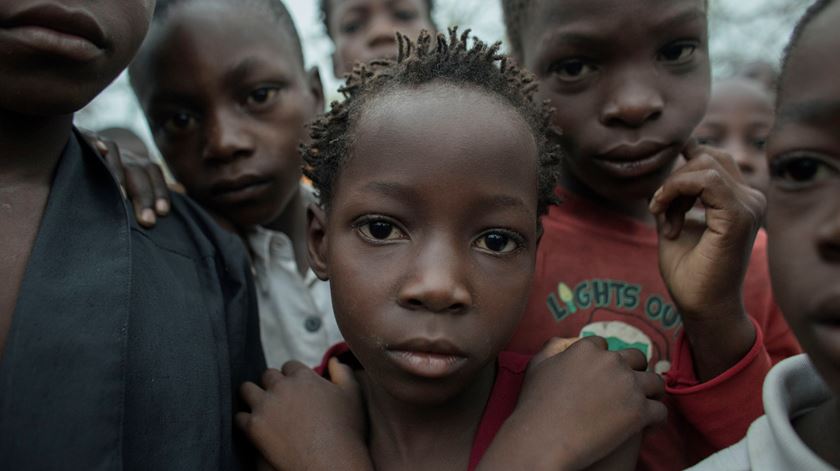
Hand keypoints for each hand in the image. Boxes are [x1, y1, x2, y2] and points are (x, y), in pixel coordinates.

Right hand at [82, 131, 169, 227]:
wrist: (90, 145)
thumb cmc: (117, 174)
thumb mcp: (136, 180)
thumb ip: (155, 186)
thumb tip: (182, 190)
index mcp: (138, 164)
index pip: (154, 173)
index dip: (160, 192)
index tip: (163, 213)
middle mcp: (123, 153)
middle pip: (137, 170)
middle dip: (144, 195)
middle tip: (147, 221)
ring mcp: (102, 144)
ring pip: (114, 151)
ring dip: (118, 172)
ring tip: (121, 196)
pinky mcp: (82, 138)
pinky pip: (88, 137)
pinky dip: (94, 142)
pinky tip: (99, 151)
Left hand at [237, 360, 372, 470]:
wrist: (331, 463)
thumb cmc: (346, 431)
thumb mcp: (353, 395)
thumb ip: (343, 372)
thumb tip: (333, 360)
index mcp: (304, 377)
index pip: (289, 366)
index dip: (292, 377)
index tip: (296, 388)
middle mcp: (282, 386)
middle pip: (267, 375)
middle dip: (272, 384)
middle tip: (278, 398)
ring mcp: (265, 406)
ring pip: (247, 389)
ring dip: (253, 395)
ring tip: (259, 407)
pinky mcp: (254, 426)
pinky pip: (239, 416)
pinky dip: (244, 420)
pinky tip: (252, 426)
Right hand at [478, 337, 665, 470]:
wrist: (543, 441)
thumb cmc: (535, 407)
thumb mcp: (536, 366)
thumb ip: (552, 347)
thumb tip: (567, 342)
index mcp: (587, 349)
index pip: (604, 346)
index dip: (605, 360)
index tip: (605, 373)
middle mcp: (611, 362)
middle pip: (636, 358)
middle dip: (635, 370)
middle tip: (631, 386)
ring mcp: (628, 386)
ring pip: (655, 382)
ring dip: (652, 392)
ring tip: (647, 403)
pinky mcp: (639, 412)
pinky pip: (660, 411)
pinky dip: (656, 418)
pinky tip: (648, 426)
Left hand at [649, 140, 764, 378]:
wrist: (701, 307)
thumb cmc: (689, 272)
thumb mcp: (675, 221)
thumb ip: (674, 194)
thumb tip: (667, 162)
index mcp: (739, 199)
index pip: (712, 159)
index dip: (680, 169)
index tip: (660, 201)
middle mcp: (750, 199)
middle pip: (708, 157)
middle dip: (673, 179)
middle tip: (659, 211)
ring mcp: (749, 206)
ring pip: (705, 165)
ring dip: (672, 188)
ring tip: (662, 217)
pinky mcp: (738, 216)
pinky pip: (706, 180)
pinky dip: (675, 190)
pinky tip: (662, 213)